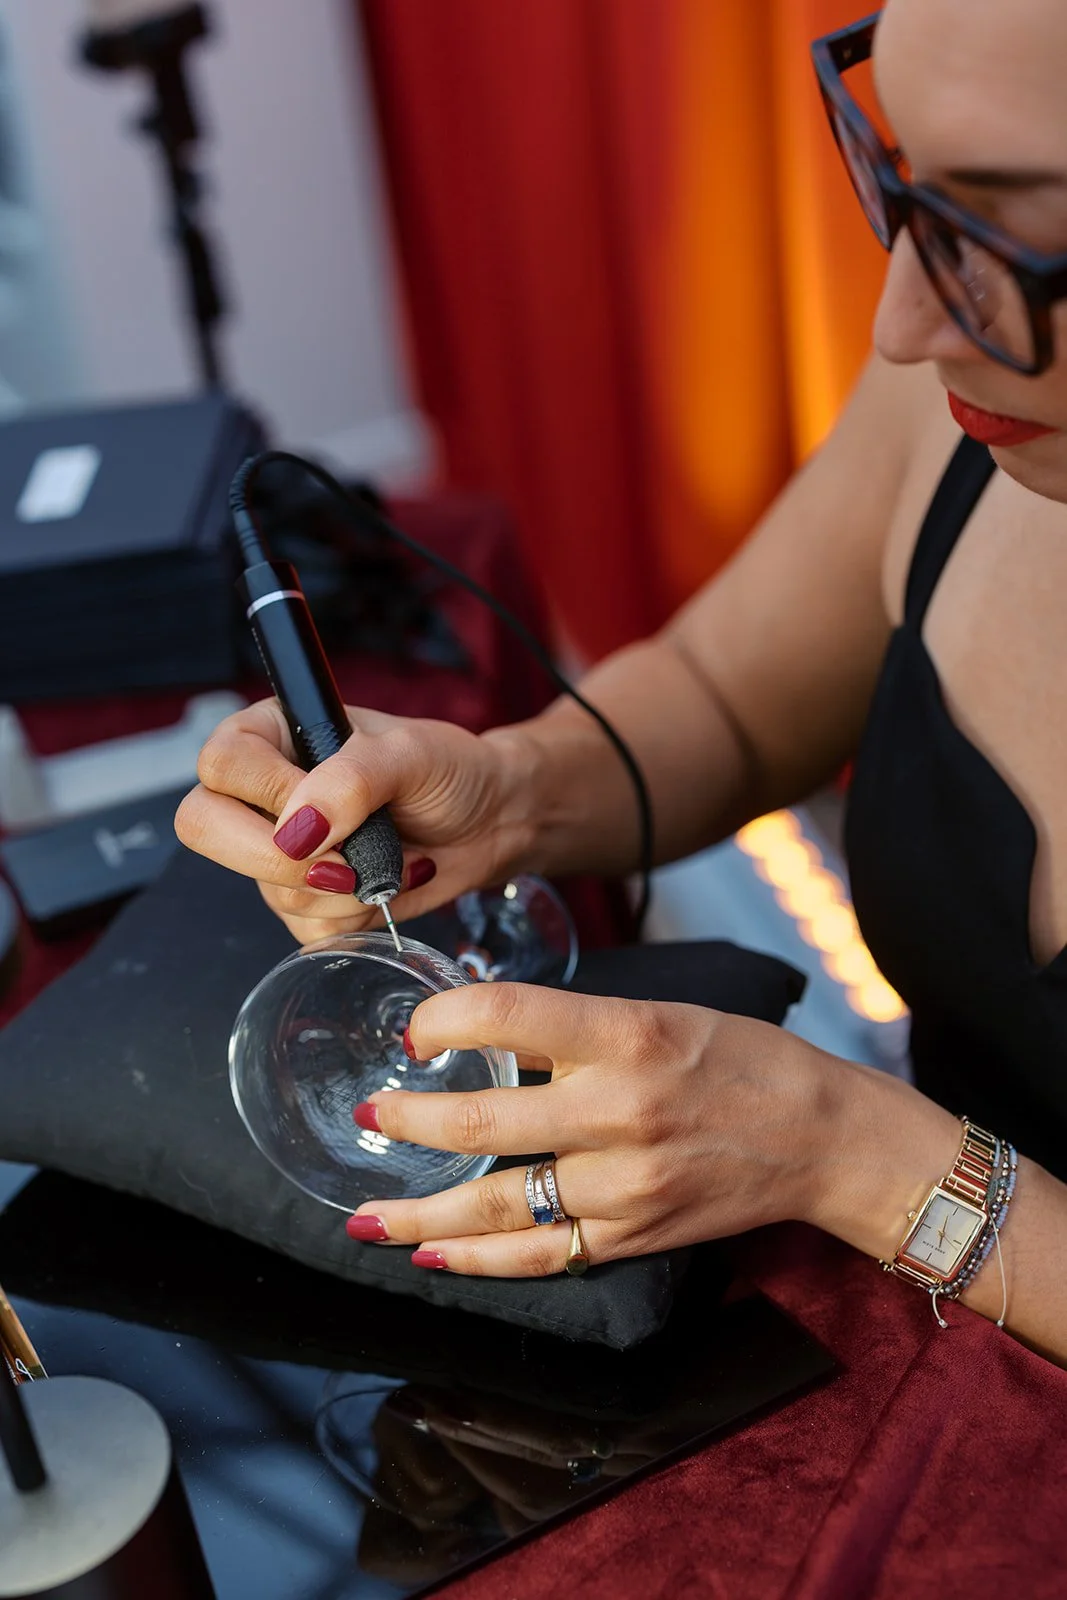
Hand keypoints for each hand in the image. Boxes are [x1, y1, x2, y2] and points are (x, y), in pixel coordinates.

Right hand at [174, 698, 533, 942]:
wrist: (492, 821)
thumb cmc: (451, 771)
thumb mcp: (410, 755)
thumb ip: (351, 780)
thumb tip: (296, 829)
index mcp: (274, 734)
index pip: (221, 764)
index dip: (266, 793)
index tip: (323, 806)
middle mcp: (265, 792)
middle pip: (206, 828)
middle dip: (279, 858)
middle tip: (344, 859)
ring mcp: (281, 849)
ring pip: (266, 888)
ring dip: (340, 887)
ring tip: (390, 858)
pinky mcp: (306, 900)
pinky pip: (302, 928)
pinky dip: (353, 916)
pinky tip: (387, 884)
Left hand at [345, 984, 832, 1275]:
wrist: (820, 1135)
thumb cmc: (737, 1060)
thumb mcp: (657, 1013)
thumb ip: (571, 1025)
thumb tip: (477, 1027)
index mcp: (628, 1034)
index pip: (507, 1014)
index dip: (442, 1020)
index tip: (414, 1032)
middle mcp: (621, 1109)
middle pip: (484, 1122)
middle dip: (407, 1121)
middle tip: (368, 1114)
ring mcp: (626, 1184)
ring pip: (496, 1204)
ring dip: (418, 1211)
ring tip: (364, 1215)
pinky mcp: (632, 1237)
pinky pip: (538, 1254)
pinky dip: (476, 1259)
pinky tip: (430, 1253)